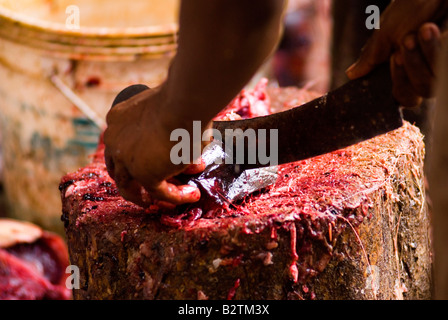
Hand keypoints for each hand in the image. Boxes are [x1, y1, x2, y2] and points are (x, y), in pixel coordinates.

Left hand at [104, 86, 203, 206]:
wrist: (185, 102)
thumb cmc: (183, 100)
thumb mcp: (167, 113)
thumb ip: (171, 130)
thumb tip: (191, 146)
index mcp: (118, 120)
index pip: (119, 144)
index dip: (133, 156)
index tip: (153, 161)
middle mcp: (115, 140)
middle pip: (117, 168)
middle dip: (131, 181)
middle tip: (145, 191)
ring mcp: (126, 159)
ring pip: (130, 186)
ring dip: (147, 196)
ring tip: (166, 200)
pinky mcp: (144, 174)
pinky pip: (160, 192)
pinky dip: (176, 196)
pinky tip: (192, 194)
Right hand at [346, 0, 447, 106]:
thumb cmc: (413, 6)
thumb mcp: (386, 31)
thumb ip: (370, 56)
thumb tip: (351, 74)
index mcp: (405, 68)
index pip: (400, 96)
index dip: (397, 85)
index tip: (394, 57)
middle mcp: (424, 72)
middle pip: (411, 98)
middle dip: (407, 69)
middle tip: (407, 41)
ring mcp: (441, 70)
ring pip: (426, 88)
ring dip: (418, 59)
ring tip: (422, 30)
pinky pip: (441, 75)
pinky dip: (433, 50)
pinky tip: (430, 29)